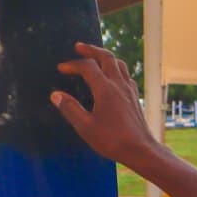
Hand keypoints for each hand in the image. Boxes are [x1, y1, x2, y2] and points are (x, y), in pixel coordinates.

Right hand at [50, 43, 158, 165]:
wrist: (141, 150)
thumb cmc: (112, 140)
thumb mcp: (85, 127)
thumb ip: (70, 108)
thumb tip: (56, 94)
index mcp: (105, 89)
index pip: (87, 67)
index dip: (72, 65)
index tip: (61, 68)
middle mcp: (119, 84)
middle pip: (106, 57)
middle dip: (91, 50)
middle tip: (79, 46)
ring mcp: (130, 89)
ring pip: (119, 64)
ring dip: (105, 56)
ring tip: (95, 56)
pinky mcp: (135, 97)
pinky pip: (125, 74)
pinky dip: (116, 68)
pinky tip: (112, 76)